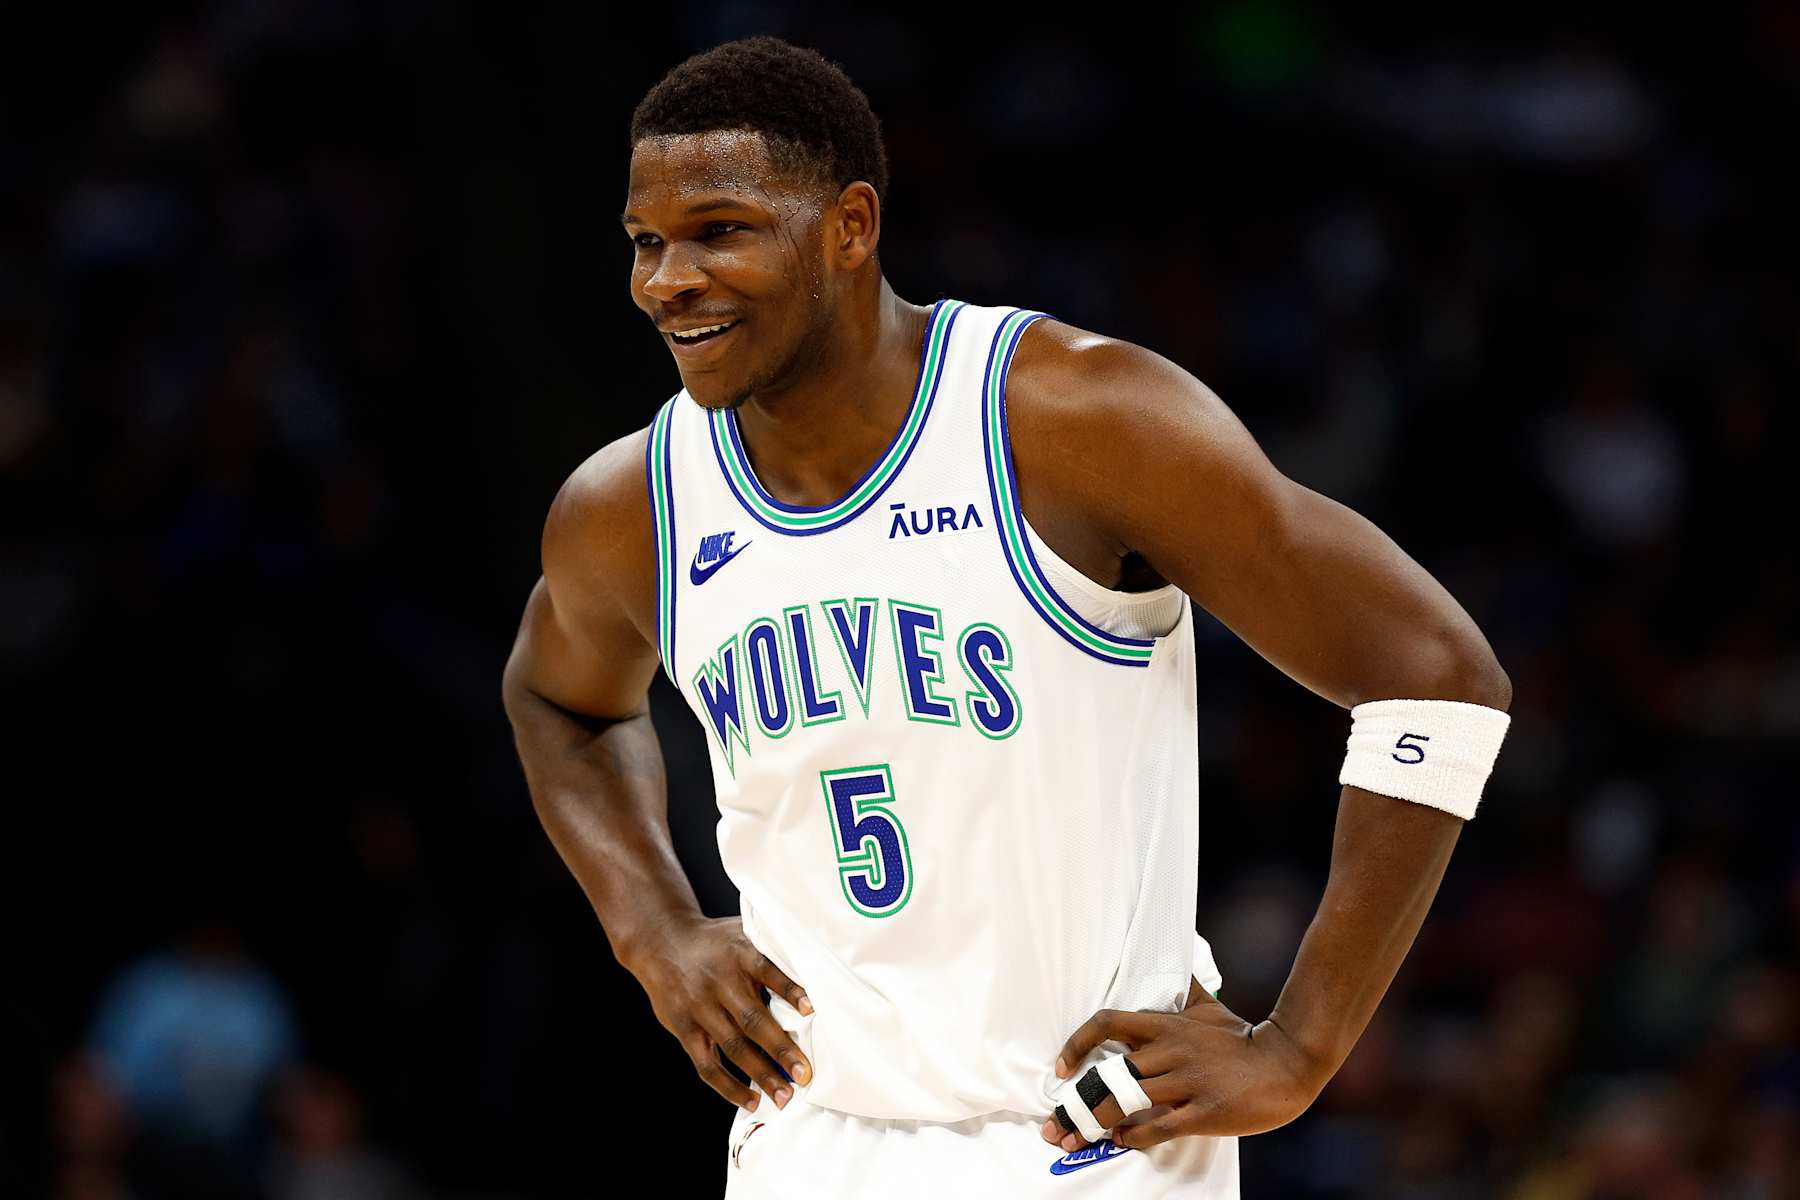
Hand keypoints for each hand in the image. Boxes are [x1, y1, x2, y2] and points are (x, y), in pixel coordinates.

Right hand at [623, 914, 813, 1112]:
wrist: (661, 942)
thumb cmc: (715, 942)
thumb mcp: (742, 932)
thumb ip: (772, 950)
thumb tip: (817, 970)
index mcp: (739, 954)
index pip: (768, 971)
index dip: (789, 990)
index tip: (811, 1009)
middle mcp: (719, 982)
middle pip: (752, 1019)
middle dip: (780, 1049)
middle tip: (804, 1074)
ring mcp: (700, 1008)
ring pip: (733, 1046)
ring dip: (760, 1074)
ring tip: (783, 1098)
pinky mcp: (684, 1028)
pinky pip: (706, 1064)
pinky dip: (728, 1086)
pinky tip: (750, 1100)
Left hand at [1040, 987, 1322, 1150]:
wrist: (1287, 1063)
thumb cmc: (1242, 1038)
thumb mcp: (1209, 1008)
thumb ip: (1182, 990)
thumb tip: (1172, 957)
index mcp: (1166, 1026)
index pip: (1108, 1022)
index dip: (1077, 1043)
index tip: (1062, 1068)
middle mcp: (1170, 1051)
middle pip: (1109, 1075)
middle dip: (1076, 1104)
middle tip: (1052, 1125)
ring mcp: (1188, 1082)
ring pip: (1128, 1103)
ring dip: (1095, 1124)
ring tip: (1074, 1140)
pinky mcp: (1205, 1112)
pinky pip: (1159, 1126)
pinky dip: (1136, 1136)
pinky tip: (1123, 1141)